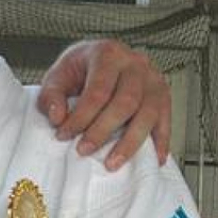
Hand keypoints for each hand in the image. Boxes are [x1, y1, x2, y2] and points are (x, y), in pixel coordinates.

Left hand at [38, 40, 171, 169]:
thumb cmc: (79, 70)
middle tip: (84, 150)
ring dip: (130, 142)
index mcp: (108, 53)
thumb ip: (51, 96)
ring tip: (112, 163)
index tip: (64, 136)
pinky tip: (154, 159)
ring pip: (149, 113)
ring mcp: (153, 79)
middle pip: (126, 102)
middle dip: (103, 131)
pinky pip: (165, 120)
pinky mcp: (163, 95)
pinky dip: (161, 141)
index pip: (98, 90)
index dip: (81, 117)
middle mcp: (136, 63)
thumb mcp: (57, 76)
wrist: (99, 59)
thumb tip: (58, 117)